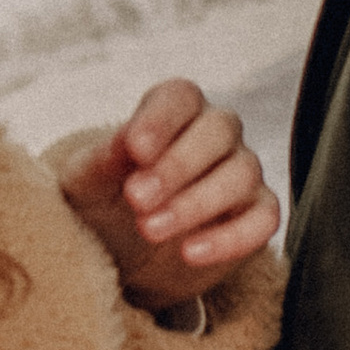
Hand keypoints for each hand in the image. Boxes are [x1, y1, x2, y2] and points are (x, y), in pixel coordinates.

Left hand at [60, 79, 278, 315]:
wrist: (120, 250)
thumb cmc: (104, 201)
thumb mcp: (87, 181)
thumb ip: (102, 159)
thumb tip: (122, 142)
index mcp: (174, 109)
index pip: (180, 97)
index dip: (160, 120)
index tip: (135, 148)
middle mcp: (215, 133)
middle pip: (218, 130)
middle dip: (177, 166)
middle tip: (137, 198)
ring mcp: (241, 172)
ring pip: (242, 174)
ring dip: (196, 203)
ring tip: (150, 229)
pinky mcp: (256, 216)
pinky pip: (263, 220)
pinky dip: (232, 237)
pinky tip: (191, 252)